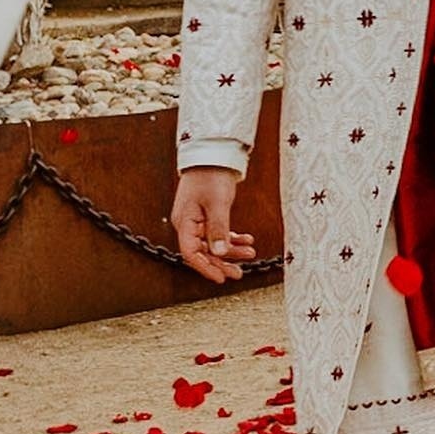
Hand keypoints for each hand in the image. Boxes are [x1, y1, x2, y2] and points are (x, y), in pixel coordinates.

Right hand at [172, 167, 256, 282]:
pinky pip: (220, 233)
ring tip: (250, 254)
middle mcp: (188, 224)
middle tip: (238, 274)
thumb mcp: (217, 203)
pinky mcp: (208, 216)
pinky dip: (233, 238)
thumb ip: (219, 229)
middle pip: (203, 252)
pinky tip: (247, 240)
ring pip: (213, 244)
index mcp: (184, 222)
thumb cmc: (211, 176)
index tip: (221, 278)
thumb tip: (220, 253)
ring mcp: (198, 221)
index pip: (190, 253)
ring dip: (231, 251)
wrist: (214, 155)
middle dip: (221, 263)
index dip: (205, 268)